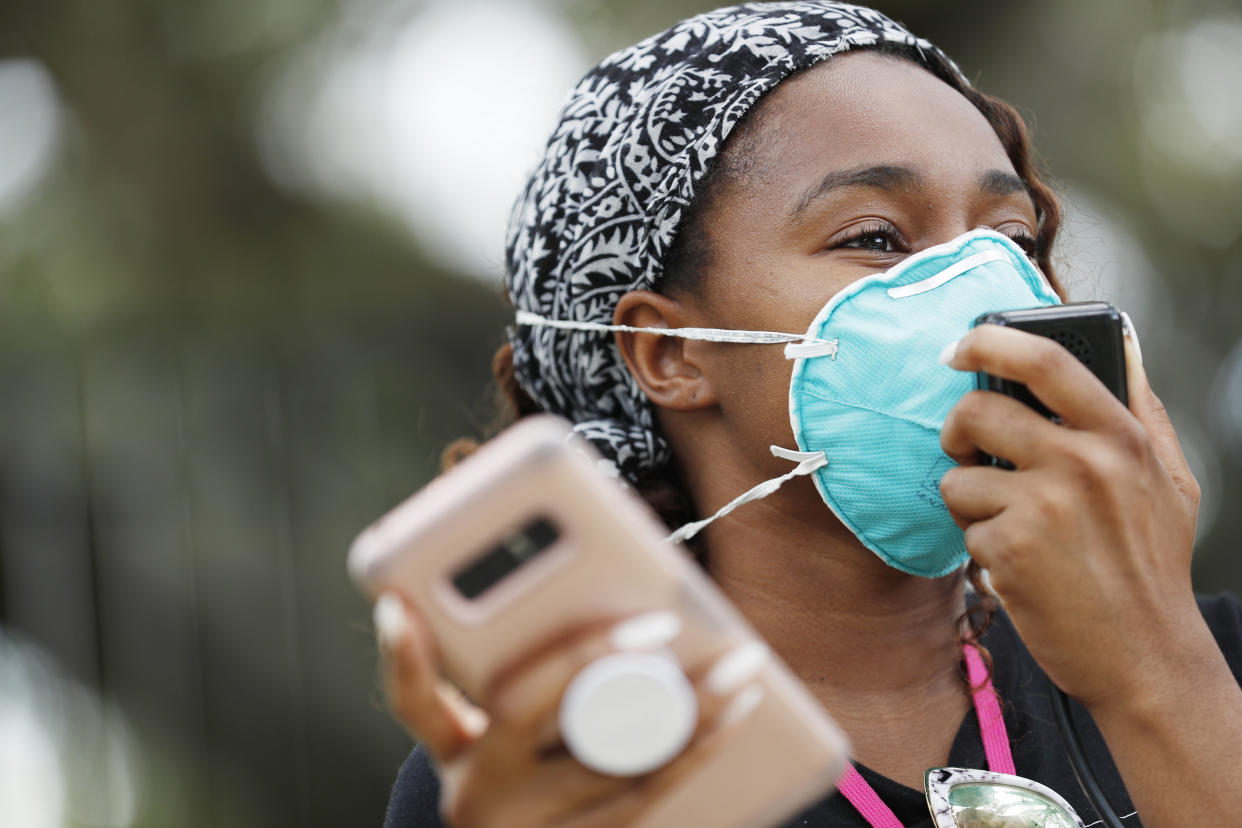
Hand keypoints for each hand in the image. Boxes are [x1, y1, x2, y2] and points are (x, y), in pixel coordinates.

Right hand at [373, 594, 765, 827]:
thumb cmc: (533, 785)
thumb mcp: (504, 740)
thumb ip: (521, 674)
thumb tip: (584, 592)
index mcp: (453, 753)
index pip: (414, 702)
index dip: (405, 656)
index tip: (402, 609)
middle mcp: (480, 794)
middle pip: (523, 715)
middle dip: (590, 658)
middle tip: (658, 623)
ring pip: (607, 763)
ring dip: (685, 711)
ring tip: (735, 665)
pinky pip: (648, 796)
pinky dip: (695, 751)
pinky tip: (733, 715)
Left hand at [937, 323, 1202, 709]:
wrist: (1145, 657)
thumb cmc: (1150, 566)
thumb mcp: (1169, 481)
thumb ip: (1141, 412)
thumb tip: (1122, 343)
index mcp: (1123, 437)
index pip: (1047, 362)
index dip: (991, 342)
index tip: (960, 346)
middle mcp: (1085, 462)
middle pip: (978, 410)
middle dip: (956, 432)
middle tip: (966, 452)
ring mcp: (1045, 505)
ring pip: (958, 475)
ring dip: (969, 503)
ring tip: (1011, 528)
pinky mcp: (1010, 547)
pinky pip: (963, 527)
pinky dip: (980, 548)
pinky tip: (1019, 567)